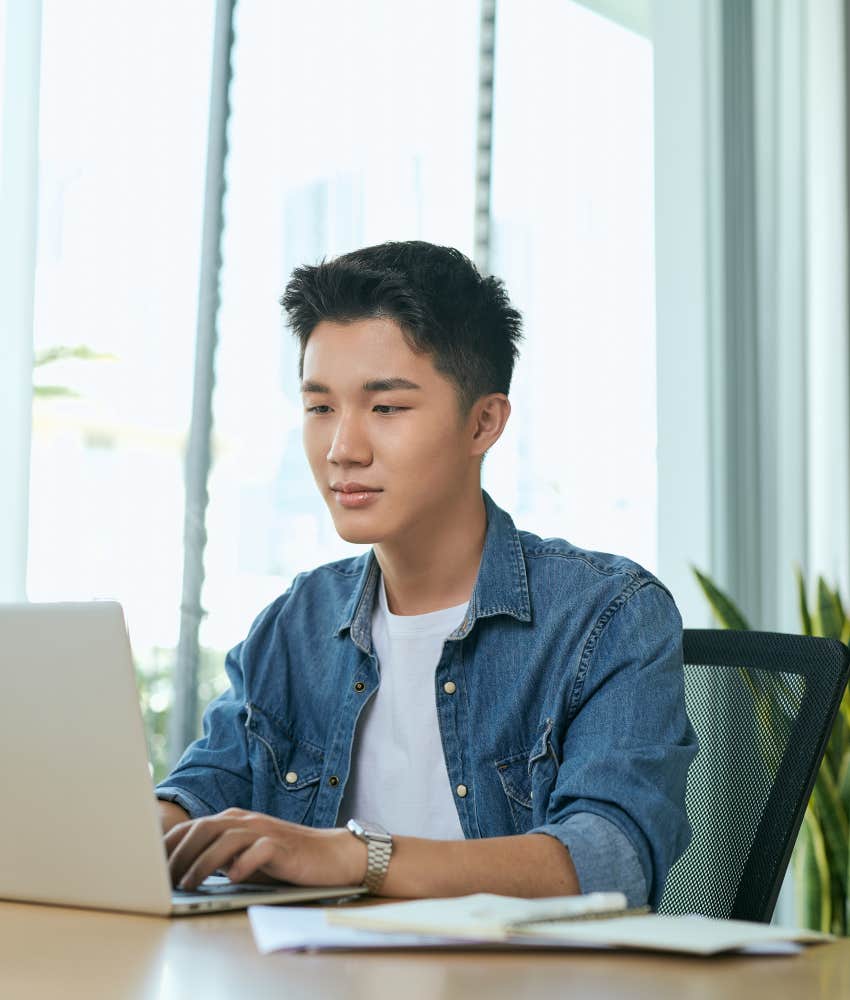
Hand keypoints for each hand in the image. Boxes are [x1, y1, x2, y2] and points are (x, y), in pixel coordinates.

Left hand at [164, 808, 366, 890]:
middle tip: (165, 880)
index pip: (194, 826)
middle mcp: (246, 821)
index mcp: (235, 820)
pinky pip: (259, 850)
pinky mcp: (283, 846)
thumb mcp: (246, 856)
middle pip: (205, 828)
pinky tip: (232, 879)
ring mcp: (265, 831)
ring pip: (226, 839)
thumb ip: (220, 856)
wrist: (329, 854)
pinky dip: (243, 864)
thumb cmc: (284, 859)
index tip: (151, 866)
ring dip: (203, 863)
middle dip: (180, 854)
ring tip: (189, 884)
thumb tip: (183, 871)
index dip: (170, 845)